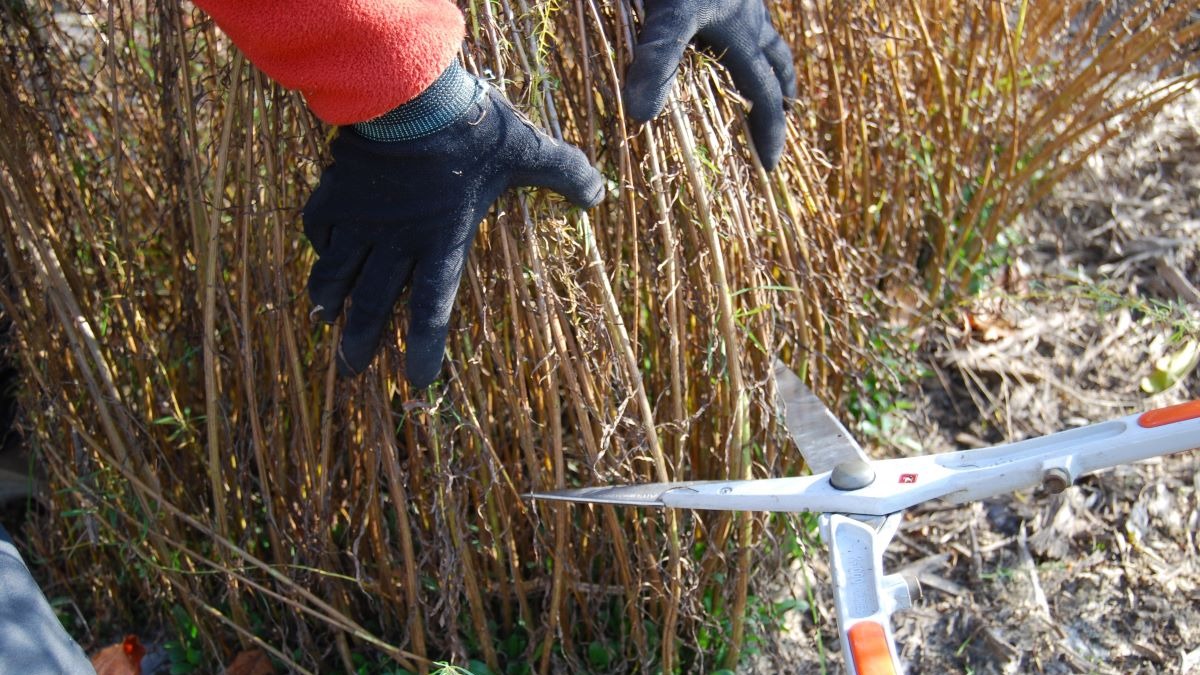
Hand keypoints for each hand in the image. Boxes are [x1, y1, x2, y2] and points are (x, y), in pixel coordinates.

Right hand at [303, 66, 603, 386]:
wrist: (411, 93)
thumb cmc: (474, 128)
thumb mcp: (528, 150)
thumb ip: (565, 174)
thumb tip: (600, 195)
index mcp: (442, 240)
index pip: (431, 310)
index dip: (424, 348)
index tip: (417, 380)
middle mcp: (397, 240)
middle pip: (373, 304)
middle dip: (360, 341)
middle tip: (350, 370)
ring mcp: (362, 218)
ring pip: (338, 273)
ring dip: (330, 301)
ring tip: (324, 321)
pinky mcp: (336, 191)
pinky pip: (320, 228)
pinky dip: (319, 246)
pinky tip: (322, 256)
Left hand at [623, 0, 796, 169]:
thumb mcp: (668, 16)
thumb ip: (657, 63)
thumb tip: (642, 117)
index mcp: (744, 37)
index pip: (765, 97)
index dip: (769, 133)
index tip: (769, 166)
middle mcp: (751, 19)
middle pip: (776, 65)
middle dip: (778, 97)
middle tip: (781, 119)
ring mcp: (742, 1)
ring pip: (766, 39)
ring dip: (768, 64)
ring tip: (763, 78)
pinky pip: (745, 18)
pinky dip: (744, 34)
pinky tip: (725, 34)